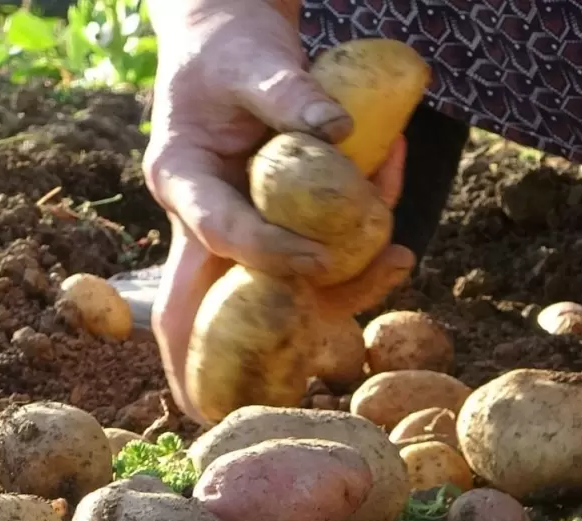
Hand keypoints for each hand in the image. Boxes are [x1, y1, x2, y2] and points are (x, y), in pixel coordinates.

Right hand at [143, 0, 414, 422]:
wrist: (229, 40)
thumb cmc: (233, 46)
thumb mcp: (256, 57)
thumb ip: (289, 93)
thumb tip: (337, 132)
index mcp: (182, 177)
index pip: (217, 232)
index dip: (267, 252)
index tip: (319, 260)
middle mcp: (201, 218)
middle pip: (197, 305)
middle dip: (201, 370)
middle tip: (221, 420)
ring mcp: (234, 236)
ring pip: (269, 295)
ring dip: (335, 296)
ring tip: (398, 262)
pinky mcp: (268, 238)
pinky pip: (308, 273)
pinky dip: (355, 269)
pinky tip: (399, 253)